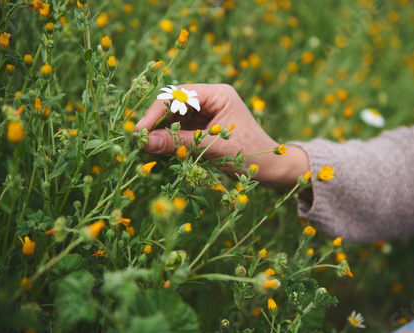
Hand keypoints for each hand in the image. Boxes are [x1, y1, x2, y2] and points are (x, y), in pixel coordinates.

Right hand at [135, 84, 308, 189]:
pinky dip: (170, 142)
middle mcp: (211, 100)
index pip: (178, 96)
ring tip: (146, 150)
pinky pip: (181, 132)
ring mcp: (208, 115)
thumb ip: (181, 143)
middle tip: (139, 143)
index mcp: (218, 94)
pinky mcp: (205, 130)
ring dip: (161, 134)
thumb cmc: (254, 155)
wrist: (274, 171)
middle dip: (156, 124)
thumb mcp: (216, 148)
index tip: (140, 131)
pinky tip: (160, 152)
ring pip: (175, 120)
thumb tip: (146, 142)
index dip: (156, 113)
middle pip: (174, 106)